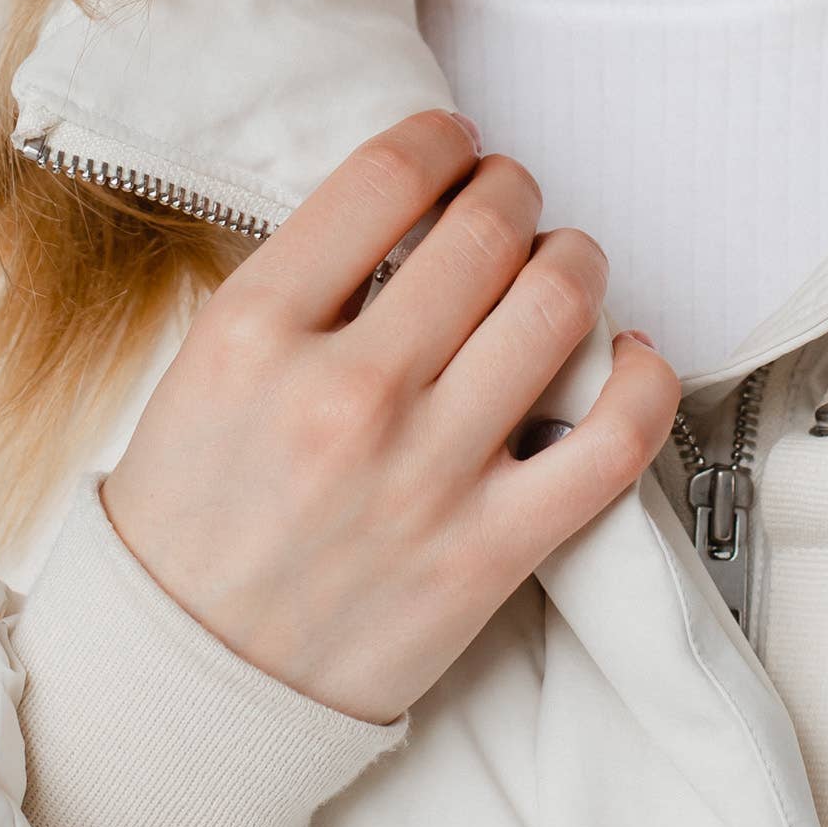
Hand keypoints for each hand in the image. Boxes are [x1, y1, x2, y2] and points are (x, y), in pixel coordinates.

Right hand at [100, 108, 678, 722]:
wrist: (183, 686)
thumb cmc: (194, 517)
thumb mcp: (205, 365)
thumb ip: (303, 281)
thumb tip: (414, 207)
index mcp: (257, 332)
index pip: (386, 177)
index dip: (441, 140)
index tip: (454, 147)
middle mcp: (347, 394)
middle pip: (486, 230)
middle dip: (511, 191)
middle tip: (507, 199)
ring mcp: (425, 475)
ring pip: (557, 307)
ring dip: (575, 261)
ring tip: (558, 265)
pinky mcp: (489, 552)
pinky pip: (614, 440)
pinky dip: (643, 380)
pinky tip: (627, 357)